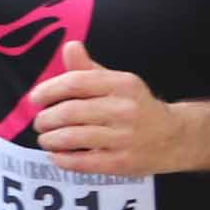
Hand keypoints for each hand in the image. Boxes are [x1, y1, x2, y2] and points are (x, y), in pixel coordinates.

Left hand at [28, 39, 181, 175]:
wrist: (175, 137)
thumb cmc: (136, 107)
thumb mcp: (117, 83)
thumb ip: (89, 69)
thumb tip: (69, 46)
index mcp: (122, 84)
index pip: (76, 82)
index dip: (48, 90)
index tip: (35, 99)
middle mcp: (125, 109)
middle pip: (70, 112)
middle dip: (46, 118)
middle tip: (39, 123)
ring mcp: (125, 137)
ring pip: (73, 137)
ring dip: (50, 139)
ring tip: (45, 139)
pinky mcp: (123, 162)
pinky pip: (83, 162)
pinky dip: (63, 159)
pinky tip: (56, 155)